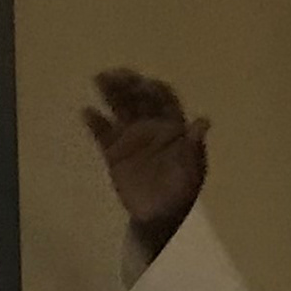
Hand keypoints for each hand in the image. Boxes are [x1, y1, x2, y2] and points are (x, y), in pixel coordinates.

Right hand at [82, 67, 209, 259]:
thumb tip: (203, 121)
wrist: (157, 217)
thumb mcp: (192, 170)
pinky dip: (95, 122)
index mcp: (172, 127)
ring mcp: (131, 137)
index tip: (144, 83)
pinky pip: (102, 133)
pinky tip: (87, 112)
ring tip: (99, 79)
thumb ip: (194, 145)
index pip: (164, 99)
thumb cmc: (180, 192)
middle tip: (115, 73)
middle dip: (128, 84)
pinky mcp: (114, 152)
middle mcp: (151, 126)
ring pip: (120, 108)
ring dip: (111, 93)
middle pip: (139, 98)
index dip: (155, 89)